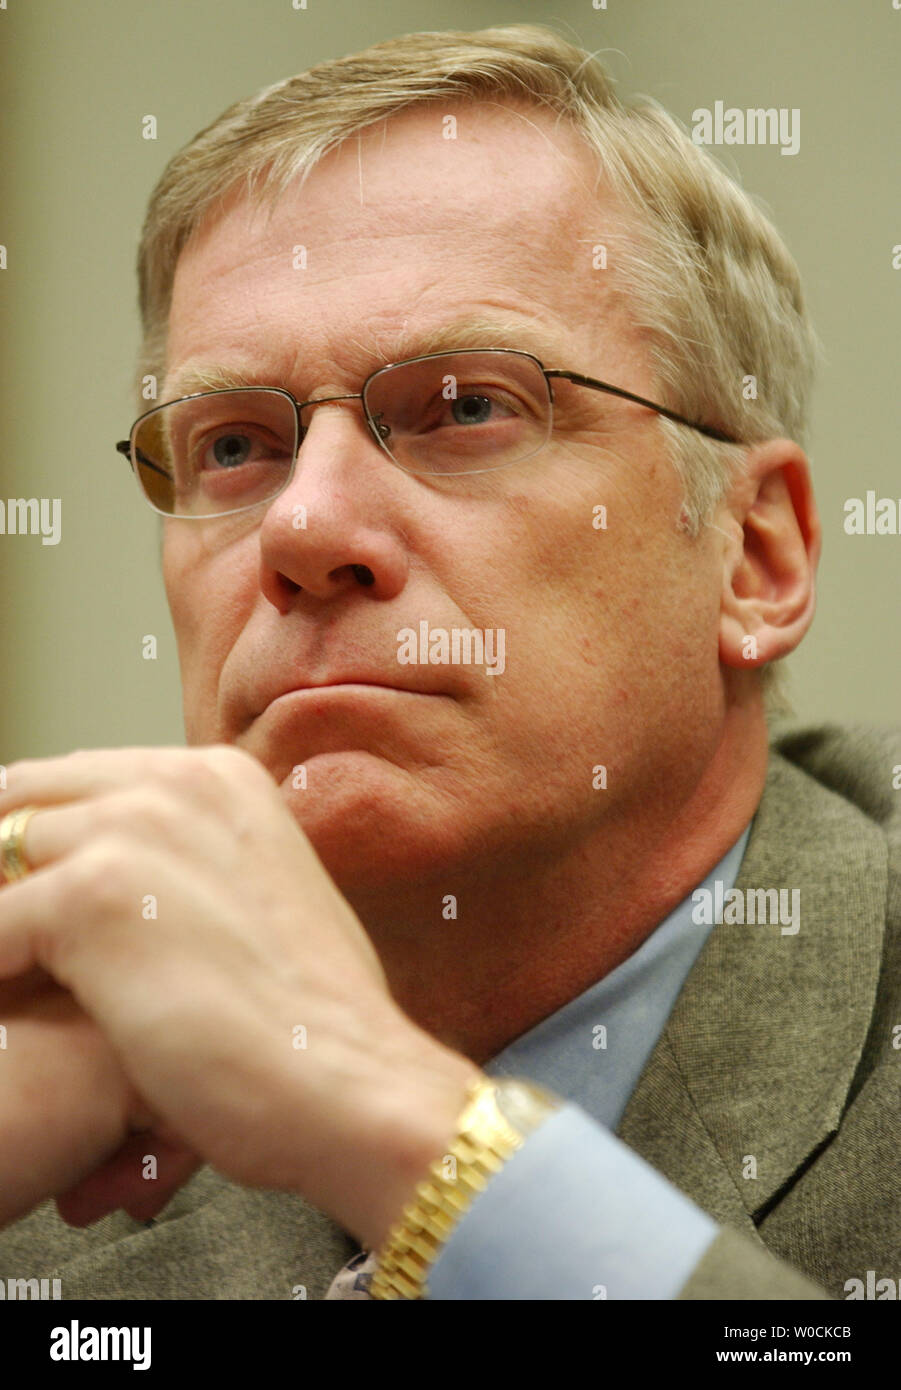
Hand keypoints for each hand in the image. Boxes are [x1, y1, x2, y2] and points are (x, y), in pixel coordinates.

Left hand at [0, 747, 477, 1246]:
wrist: (351, 1083)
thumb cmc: (316, 1021)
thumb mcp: (263, 897)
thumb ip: (193, 865)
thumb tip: (128, 893)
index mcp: (218, 777)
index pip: (76, 781)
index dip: (35, 840)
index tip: (18, 891)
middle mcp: (175, 783)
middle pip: (23, 801)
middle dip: (3, 872)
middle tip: (10, 940)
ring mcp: (132, 831)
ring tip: (10, 979)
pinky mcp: (91, 897)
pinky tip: (11, 1018)